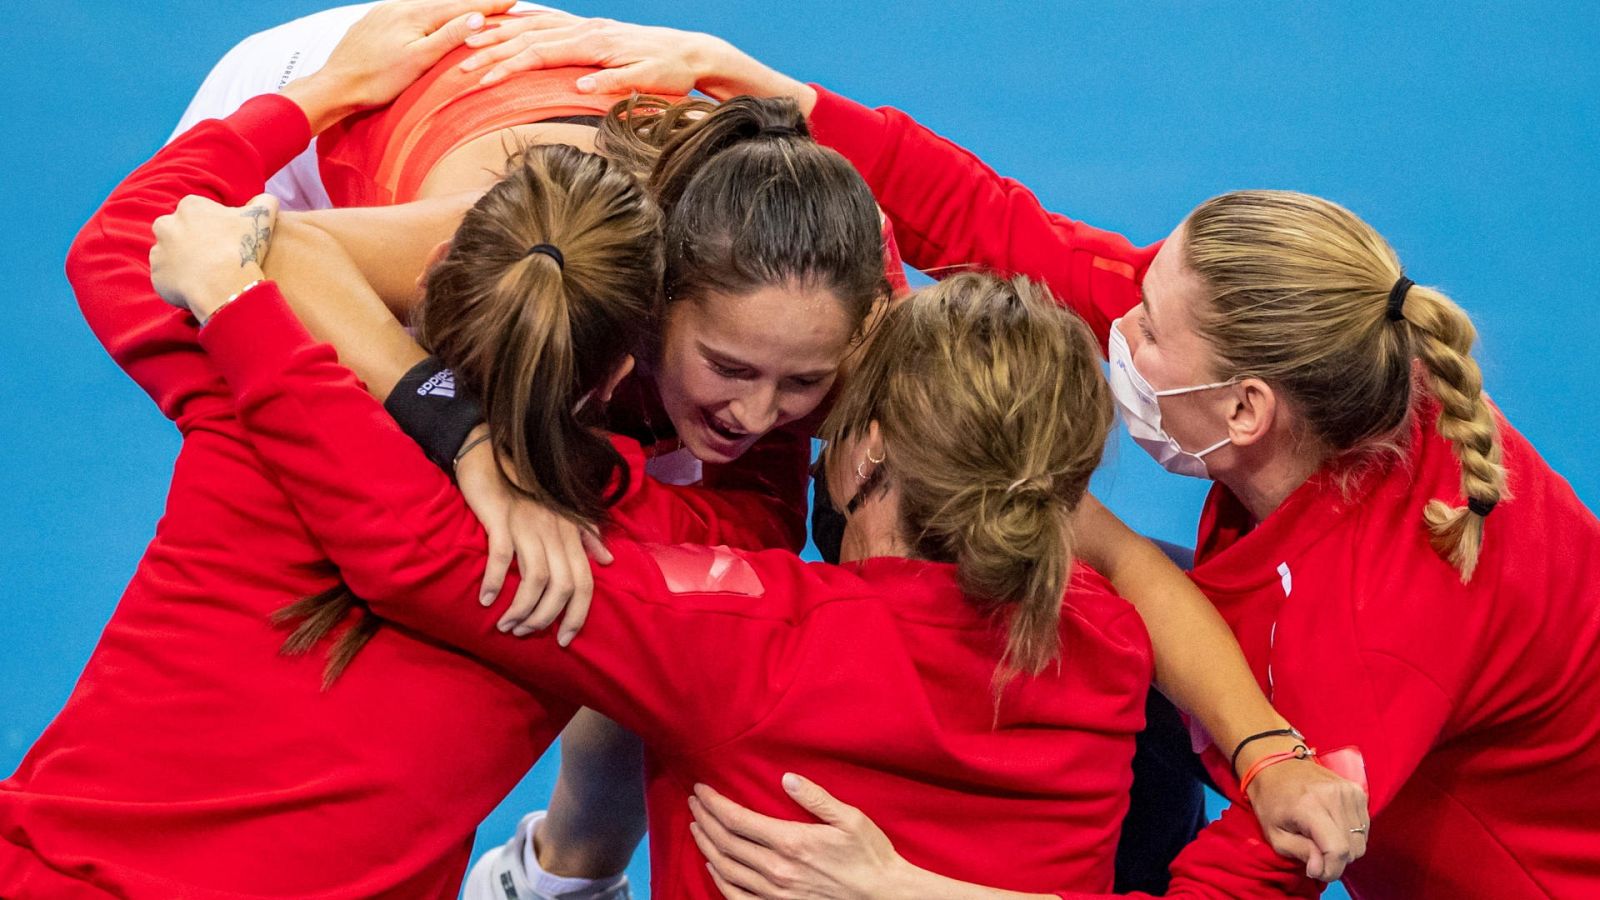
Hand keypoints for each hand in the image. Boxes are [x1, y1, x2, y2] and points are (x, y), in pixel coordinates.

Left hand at [150, 193, 276, 322]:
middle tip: (215, 257)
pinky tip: (198, 287)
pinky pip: (167, 277)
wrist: (224, 286)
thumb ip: (265, 202)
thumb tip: (266, 200)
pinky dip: (179, 282)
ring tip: (207, 274)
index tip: (227, 241)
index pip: (199, 213)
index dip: (214, 227)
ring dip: (185, 261)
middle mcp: (166, 224)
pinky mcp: (156, 274)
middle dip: (192, 241)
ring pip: (171, 254)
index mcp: (189, 206)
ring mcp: (159, 250)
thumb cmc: (241, 249)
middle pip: (179, 231)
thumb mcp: (262, 218)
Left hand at [284, 0, 513, 129]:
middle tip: (498, 4)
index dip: (488, 5)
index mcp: (415, 14)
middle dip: (472, 4)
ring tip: (470, 11)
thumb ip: (448, 37)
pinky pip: (409, 12)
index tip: (512, 1)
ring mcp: (384, 12)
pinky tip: (431, 20)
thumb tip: (476, 17)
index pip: (461, 6)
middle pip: (445, 3)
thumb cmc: (378, 80)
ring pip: (427, 6)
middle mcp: (400, 6)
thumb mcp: (419, 61)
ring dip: (450, 9)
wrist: (336, 86)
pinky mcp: (373, 22)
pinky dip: (428, 15)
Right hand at [453, 430, 612, 645]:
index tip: (564, 639)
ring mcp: (530, 525)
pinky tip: (485, 599)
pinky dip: (496, 581)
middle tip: (524, 633)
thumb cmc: (527, 489)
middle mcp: (555, 532)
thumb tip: (608, 561)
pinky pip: (503, 556)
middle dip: (546, 618)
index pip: (585, 583)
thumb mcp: (562, 513)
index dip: (577, 615)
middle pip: (563, 587)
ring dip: (521, 608)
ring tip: (506, 625)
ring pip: (536, 578)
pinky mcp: (502, 519)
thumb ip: (586, 537)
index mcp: (570, 535)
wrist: (493, 456)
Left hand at [456, 12, 813, 110]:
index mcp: (577, 31)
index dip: (491, 37)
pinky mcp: (642, 67)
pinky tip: (581, 89)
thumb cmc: (642, 61)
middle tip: (458, 67)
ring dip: (526, 61)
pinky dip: (601, 81)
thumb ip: (564, 55)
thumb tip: (528, 59)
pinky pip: (619, 76)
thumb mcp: (596, 55)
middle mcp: (590, 33)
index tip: (455, 50)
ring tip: (493, 77)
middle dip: (493, 51)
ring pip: (564, 51)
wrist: (695, 56)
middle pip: (533, 38)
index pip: (526, 29)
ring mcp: (614, 49)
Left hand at [688, 775, 911, 899]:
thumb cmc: (870, 855)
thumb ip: (816, 798)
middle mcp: (777, 869)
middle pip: (725, 842)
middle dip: (704, 819)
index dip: (714, 804)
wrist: (882, 898)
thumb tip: (787, 778)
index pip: (737, 820)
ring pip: (726, 868)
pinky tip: (713, 866)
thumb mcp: (850, 819)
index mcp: (791, 842)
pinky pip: (737, 898)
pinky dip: (719, 881)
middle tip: (694, 802)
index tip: (701, 789)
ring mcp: (775, 894)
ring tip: (697, 827)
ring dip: (706, 845)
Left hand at [1244, 749, 1370, 880]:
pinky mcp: (1357, 790)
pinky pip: (1364, 826)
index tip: (1315, 871)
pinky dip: (1351, 834)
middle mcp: (1335, 796)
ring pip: (1361, 840)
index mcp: (1310, 806)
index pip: (1337, 850)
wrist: (1275, 765)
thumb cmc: (1271, 801)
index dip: (1330, 870)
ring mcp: (1349, 791)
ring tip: (1321, 837)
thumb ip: (1300, 853)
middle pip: (1353, 849)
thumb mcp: (1274, 834)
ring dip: (1345, 848)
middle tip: (1314, 853)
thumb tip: (1321, 869)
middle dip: (1335, 860)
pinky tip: (1331, 826)